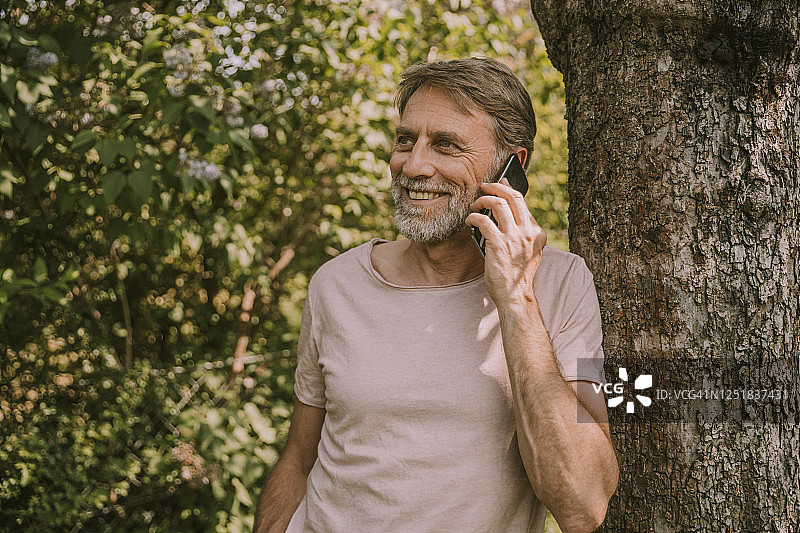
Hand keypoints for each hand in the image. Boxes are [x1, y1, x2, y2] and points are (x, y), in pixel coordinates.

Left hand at [466, 177, 546, 306]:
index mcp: (537, 232)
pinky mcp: (498, 245)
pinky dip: (473, 217)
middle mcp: (528, 232)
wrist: (515, 296)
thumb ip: (522, 234)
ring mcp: (514, 238)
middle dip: (496, 187)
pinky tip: (469, 220)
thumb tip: (505, 214)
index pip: (522, 203)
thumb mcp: (528, 251)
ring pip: (497, 204)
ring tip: (474, 205)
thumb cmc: (517, 275)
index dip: (508, 190)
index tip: (500, 183)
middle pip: (512, 197)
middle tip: (485, 186)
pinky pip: (483, 221)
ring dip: (482, 200)